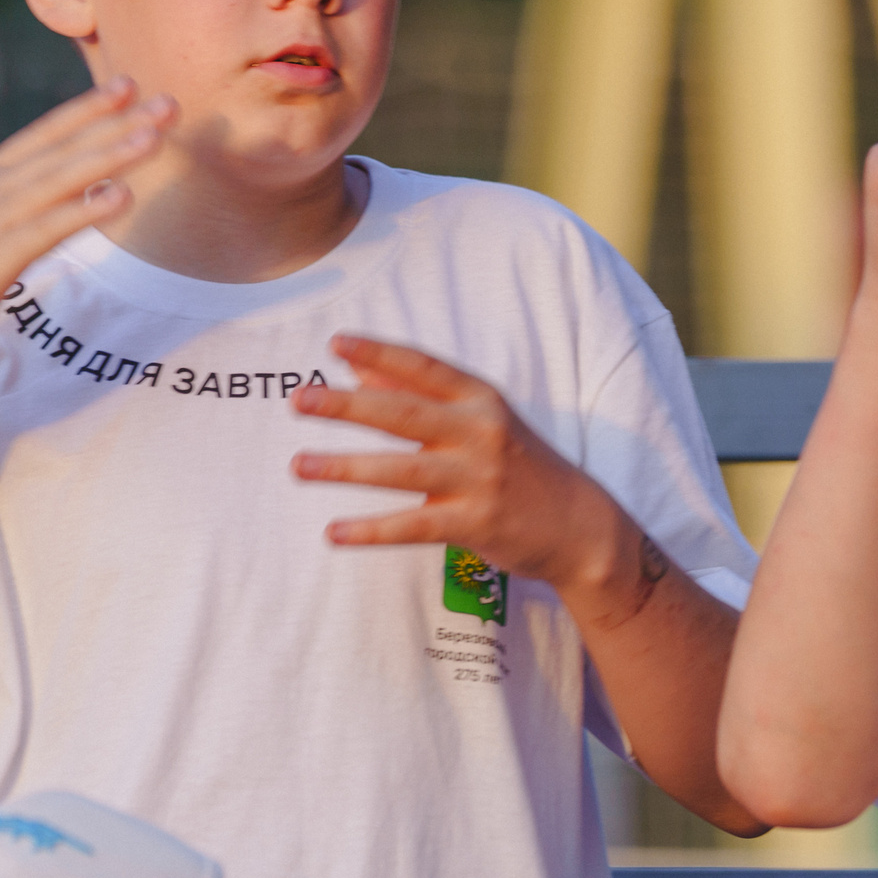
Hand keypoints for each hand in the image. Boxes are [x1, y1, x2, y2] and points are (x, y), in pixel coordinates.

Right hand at [0, 79, 173, 396]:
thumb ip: (22, 211)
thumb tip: (72, 196)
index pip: (44, 134)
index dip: (87, 108)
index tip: (130, 83)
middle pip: (62, 148)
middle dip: (117, 123)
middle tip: (168, 102)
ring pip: (59, 179)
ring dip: (110, 155)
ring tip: (156, 136)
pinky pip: (47, 228)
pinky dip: (85, 210)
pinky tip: (124, 196)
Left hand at [291, 335, 638, 595]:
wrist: (578, 524)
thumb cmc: (520, 465)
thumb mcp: (479, 420)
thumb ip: (419, 394)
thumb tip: (357, 367)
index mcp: (482, 400)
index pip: (424, 368)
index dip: (380, 352)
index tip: (335, 343)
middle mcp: (481, 433)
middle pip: (405, 414)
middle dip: (348, 405)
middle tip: (299, 399)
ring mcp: (479, 479)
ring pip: (402, 470)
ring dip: (346, 468)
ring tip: (299, 465)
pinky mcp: (475, 523)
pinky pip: (413, 526)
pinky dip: (371, 530)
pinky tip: (333, 533)